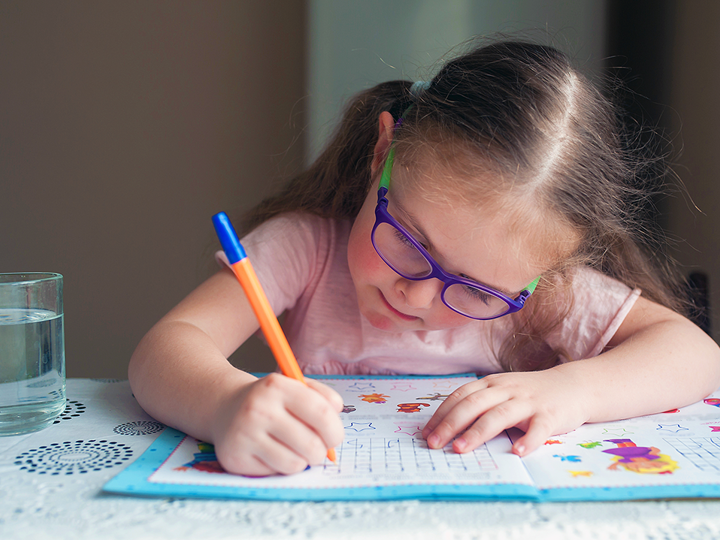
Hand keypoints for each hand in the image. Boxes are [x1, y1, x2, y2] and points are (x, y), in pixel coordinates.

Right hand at [211, 373, 343, 475]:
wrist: (225, 407)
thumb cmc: (269, 400)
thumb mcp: (294, 386)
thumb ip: (322, 396)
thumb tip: (338, 410)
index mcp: (277, 386)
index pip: (321, 413)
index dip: (335, 430)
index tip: (335, 437)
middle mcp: (258, 409)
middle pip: (311, 444)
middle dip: (321, 451)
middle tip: (317, 448)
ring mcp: (245, 435)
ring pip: (295, 464)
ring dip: (301, 460)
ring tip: (293, 448)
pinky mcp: (236, 458)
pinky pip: (276, 472)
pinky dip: (281, 466)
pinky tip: (273, 453)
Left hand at [422, 368, 589, 456]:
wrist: (573, 386)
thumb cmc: (530, 394)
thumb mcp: (501, 391)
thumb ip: (479, 404)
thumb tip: (447, 426)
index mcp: (491, 383)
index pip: (460, 396)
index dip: (442, 414)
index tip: (426, 433)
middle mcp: (506, 389)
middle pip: (474, 404)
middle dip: (451, 424)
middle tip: (434, 443)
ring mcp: (528, 401)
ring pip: (499, 415)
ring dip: (478, 432)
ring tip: (461, 449)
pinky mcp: (550, 415)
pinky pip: (539, 428)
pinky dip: (528, 440)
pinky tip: (517, 453)